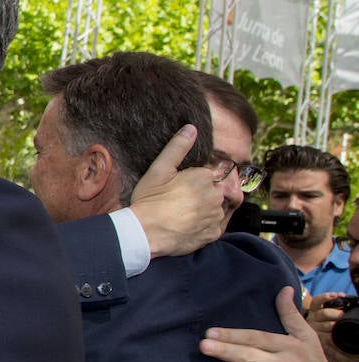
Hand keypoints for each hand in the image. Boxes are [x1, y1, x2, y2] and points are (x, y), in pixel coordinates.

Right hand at [128, 125, 222, 257]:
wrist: (145, 233)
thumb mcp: (159, 169)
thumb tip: (191, 128)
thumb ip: (177, 147)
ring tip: (180, 215)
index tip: (174, 188)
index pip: (204, 174)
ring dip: (203, 210)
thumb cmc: (149, 200)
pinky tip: (187, 225)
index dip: (189, 180)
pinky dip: (203, 225)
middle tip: (175, 202)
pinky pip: (213, 226)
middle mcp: (216, 195)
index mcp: (205, 177)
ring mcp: (216, 216)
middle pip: (211, 191)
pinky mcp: (213, 233)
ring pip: (214, 208)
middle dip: (198, 194)